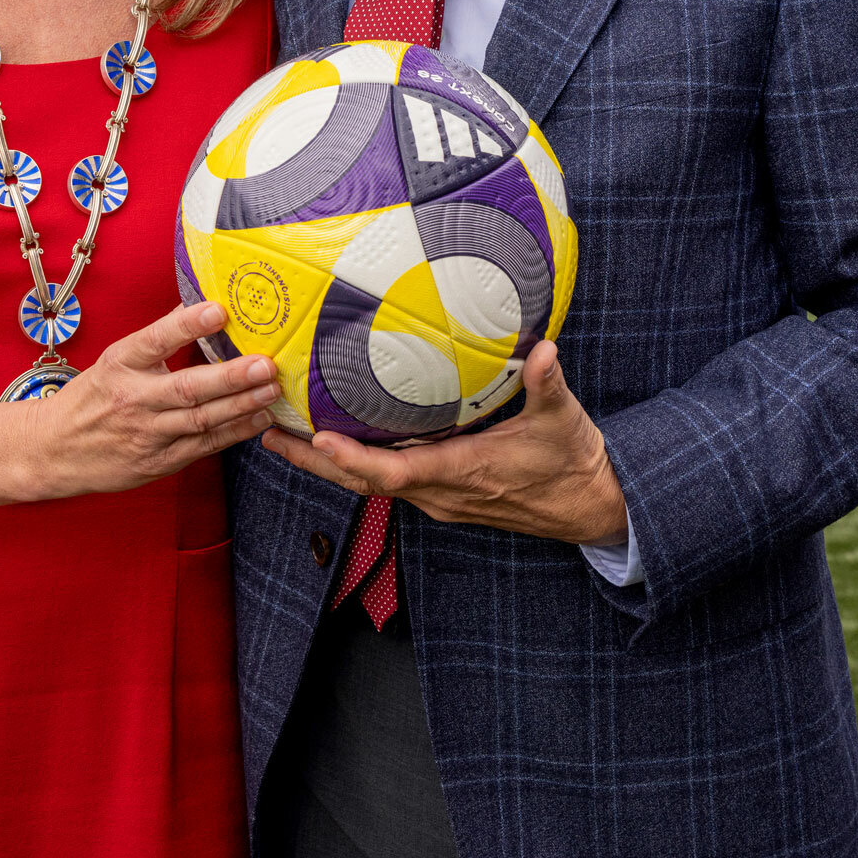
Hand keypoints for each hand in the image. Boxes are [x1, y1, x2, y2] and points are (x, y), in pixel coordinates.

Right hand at [28, 302, 279, 498]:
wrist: (54, 450)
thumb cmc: (94, 397)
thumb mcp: (115, 359)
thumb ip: (157, 337)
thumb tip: (197, 302)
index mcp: (121, 363)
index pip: (155, 340)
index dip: (187, 324)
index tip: (219, 310)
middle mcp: (133, 398)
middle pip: (186, 388)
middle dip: (230, 377)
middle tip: (265, 363)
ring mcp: (146, 434)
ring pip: (200, 420)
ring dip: (240, 405)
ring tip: (271, 389)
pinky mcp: (157, 462)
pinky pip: (202, 447)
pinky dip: (233, 433)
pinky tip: (258, 418)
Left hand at [261, 341, 628, 547]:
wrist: (591, 506)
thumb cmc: (574, 462)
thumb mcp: (564, 420)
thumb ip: (547, 385)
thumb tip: (544, 351)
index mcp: (463, 474)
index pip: (396, 472)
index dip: (354, 459)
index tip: (316, 438)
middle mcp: (441, 493)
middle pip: (363, 482)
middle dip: (312, 461)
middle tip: (266, 431)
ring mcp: (439, 497)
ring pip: (368, 484)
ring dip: (324, 463)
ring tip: (282, 433)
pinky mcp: (442, 493)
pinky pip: (386, 480)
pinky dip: (352, 462)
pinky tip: (333, 439)